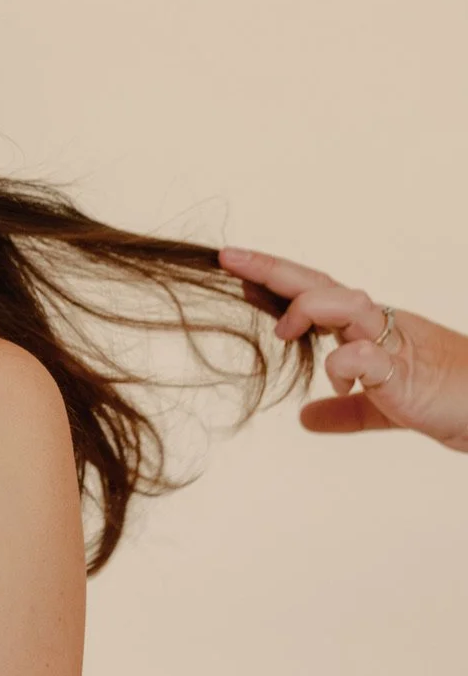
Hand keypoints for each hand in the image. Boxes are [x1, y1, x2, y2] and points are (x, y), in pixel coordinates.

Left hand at [220, 247, 467, 449]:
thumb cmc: (446, 400)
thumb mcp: (382, 409)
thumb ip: (344, 411)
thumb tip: (305, 418)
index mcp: (368, 329)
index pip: (316, 293)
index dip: (276, 282)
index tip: (234, 271)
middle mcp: (379, 325)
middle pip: (322, 285)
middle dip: (274, 270)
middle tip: (228, 257)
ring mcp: (394, 345)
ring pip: (350, 304)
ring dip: (309, 309)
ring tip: (282, 330)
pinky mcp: (406, 373)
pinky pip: (368, 357)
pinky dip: (345, 365)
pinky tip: (338, 385)